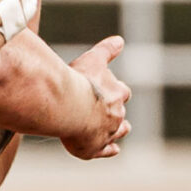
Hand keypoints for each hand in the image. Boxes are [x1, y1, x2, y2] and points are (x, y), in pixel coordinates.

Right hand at [62, 35, 131, 160]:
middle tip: (109, 111)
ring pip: (118, 133)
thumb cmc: (78, 82)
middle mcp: (117, 114)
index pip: (122, 92)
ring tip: (114, 132)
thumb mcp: (93, 60)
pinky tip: (113, 150)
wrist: (68, 106)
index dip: (116, 92)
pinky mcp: (95, 148)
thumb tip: (119, 40)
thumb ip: (106, 50)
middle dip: (117, 112)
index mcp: (118, 93)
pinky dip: (109, 150)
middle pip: (121, 114)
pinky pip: (106, 151)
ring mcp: (107, 133)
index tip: (112, 91)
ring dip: (117, 131)